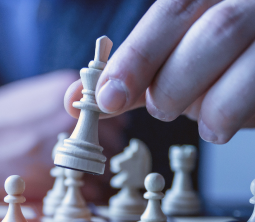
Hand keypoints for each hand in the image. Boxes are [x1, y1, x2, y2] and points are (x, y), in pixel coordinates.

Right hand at [0, 70, 126, 201]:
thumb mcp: (33, 96)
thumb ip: (66, 103)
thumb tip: (95, 117)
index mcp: (67, 92)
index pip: (115, 113)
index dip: (107, 129)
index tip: (96, 138)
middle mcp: (71, 118)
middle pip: (113, 142)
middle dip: (101, 153)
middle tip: (80, 161)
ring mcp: (64, 148)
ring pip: (103, 169)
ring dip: (94, 176)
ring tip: (69, 176)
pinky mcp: (54, 179)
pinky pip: (89, 192)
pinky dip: (84, 195)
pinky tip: (63, 188)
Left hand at [64, 0, 254, 143]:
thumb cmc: (214, 64)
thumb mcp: (167, 62)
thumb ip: (128, 78)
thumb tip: (74, 98)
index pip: (172, 11)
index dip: (137, 57)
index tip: (109, 98)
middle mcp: (248, 2)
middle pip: (215, 32)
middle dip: (175, 85)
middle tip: (163, 108)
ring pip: (248, 65)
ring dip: (211, 106)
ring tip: (205, 118)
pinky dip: (238, 118)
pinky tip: (228, 120)